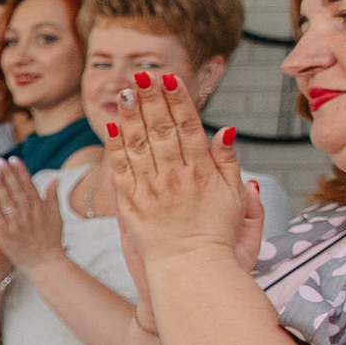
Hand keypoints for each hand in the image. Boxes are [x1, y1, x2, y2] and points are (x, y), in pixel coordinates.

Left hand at [0, 157, 66, 271]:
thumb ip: (53, 198)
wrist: (46, 265)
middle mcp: (29, 214)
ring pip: (7, 202)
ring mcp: (17, 225)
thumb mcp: (56, 218)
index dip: (20, 171)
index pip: (29, 185)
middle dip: (8, 174)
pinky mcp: (7, 235)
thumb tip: (55, 179)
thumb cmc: (51, 241)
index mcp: (40, 208)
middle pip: (17, 190)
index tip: (13, 159)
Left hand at [102, 73, 245, 268]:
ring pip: (138, 146)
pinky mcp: (131, 205)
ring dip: (130, 116)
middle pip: (161, 130)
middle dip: (151, 99)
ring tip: (124, 92)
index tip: (170, 79)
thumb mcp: (234, 198)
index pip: (188, 127)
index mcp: (202, 172)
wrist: (192, 270)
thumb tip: (224, 131)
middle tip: (142, 75)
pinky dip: (115, 148)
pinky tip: (110, 128)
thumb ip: (227, 163)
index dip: (178, 101)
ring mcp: (151, 191)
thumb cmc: (217, 234)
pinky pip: (120, 172)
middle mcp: (175, 178)